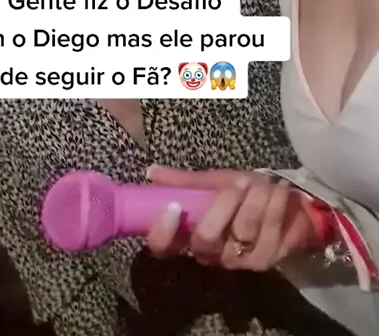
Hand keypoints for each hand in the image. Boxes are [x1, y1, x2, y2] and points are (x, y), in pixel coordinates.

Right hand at [146, 166, 317, 270]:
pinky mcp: (265, 260)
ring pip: (241, 230)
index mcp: (189, 236)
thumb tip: (151, 172)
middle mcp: (210, 255)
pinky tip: (278, 192)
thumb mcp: (212, 183)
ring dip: (254, 199)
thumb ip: (184, 181)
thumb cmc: (240, 195)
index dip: (162, 232)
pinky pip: (267, 230)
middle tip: (237, 183)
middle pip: (205, 239)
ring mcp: (237, 260)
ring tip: (260, 183)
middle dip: (223, 205)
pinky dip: (273, 205)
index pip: (163, 247)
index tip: (173, 206)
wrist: (282, 207)